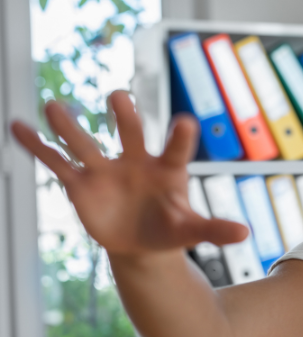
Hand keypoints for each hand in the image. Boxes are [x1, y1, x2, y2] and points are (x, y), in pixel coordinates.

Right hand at [9, 90, 249, 255]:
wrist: (141, 239)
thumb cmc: (171, 228)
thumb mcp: (192, 231)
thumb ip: (214, 229)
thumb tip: (245, 234)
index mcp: (167, 169)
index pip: (176, 150)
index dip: (181, 138)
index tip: (186, 122)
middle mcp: (135, 161)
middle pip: (130, 135)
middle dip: (125, 118)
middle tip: (120, 96)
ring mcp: (106, 170)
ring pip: (86, 144)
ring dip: (71, 126)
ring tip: (53, 105)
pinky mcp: (80, 184)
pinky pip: (56, 163)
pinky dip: (37, 146)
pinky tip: (18, 126)